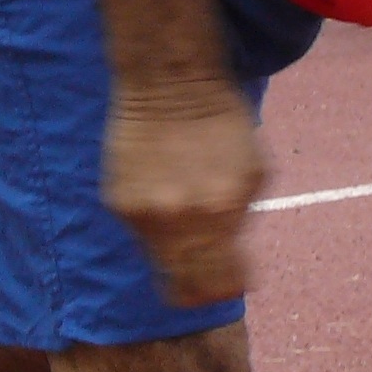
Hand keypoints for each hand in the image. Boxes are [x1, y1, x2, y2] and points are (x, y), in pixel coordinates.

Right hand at [100, 77, 268, 306]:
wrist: (169, 83)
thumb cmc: (223, 122)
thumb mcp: (254, 173)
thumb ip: (243, 217)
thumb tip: (231, 252)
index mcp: (222, 214)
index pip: (221, 284)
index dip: (228, 285)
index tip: (229, 276)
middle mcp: (180, 221)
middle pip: (185, 287)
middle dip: (198, 282)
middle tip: (203, 263)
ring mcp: (145, 213)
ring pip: (160, 260)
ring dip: (174, 248)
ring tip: (182, 213)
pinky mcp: (117, 202)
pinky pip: (139, 232)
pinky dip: (152, 221)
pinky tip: (159, 189)